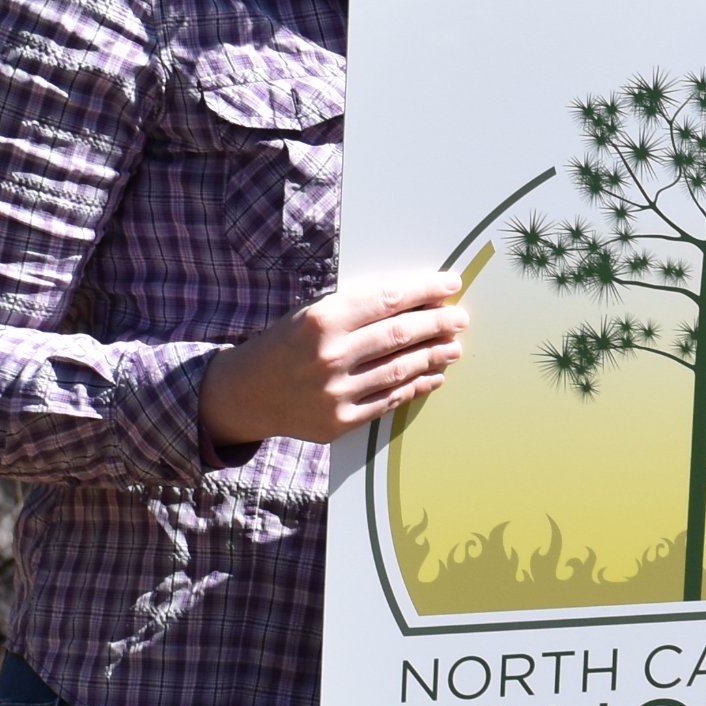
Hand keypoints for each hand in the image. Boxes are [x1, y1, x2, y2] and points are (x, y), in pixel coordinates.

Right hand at [197, 272, 466, 446]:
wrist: (245, 394)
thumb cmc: (285, 344)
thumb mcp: (311, 313)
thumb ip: (358, 308)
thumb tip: (416, 300)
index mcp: (321, 320)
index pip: (387, 299)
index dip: (424, 290)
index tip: (450, 284)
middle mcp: (329, 356)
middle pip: (400, 334)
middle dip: (438, 323)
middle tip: (460, 318)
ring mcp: (334, 392)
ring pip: (400, 369)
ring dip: (434, 356)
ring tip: (454, 347)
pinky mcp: (338, 422)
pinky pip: (389, 401)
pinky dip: (416, 387)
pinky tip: (433, 376)